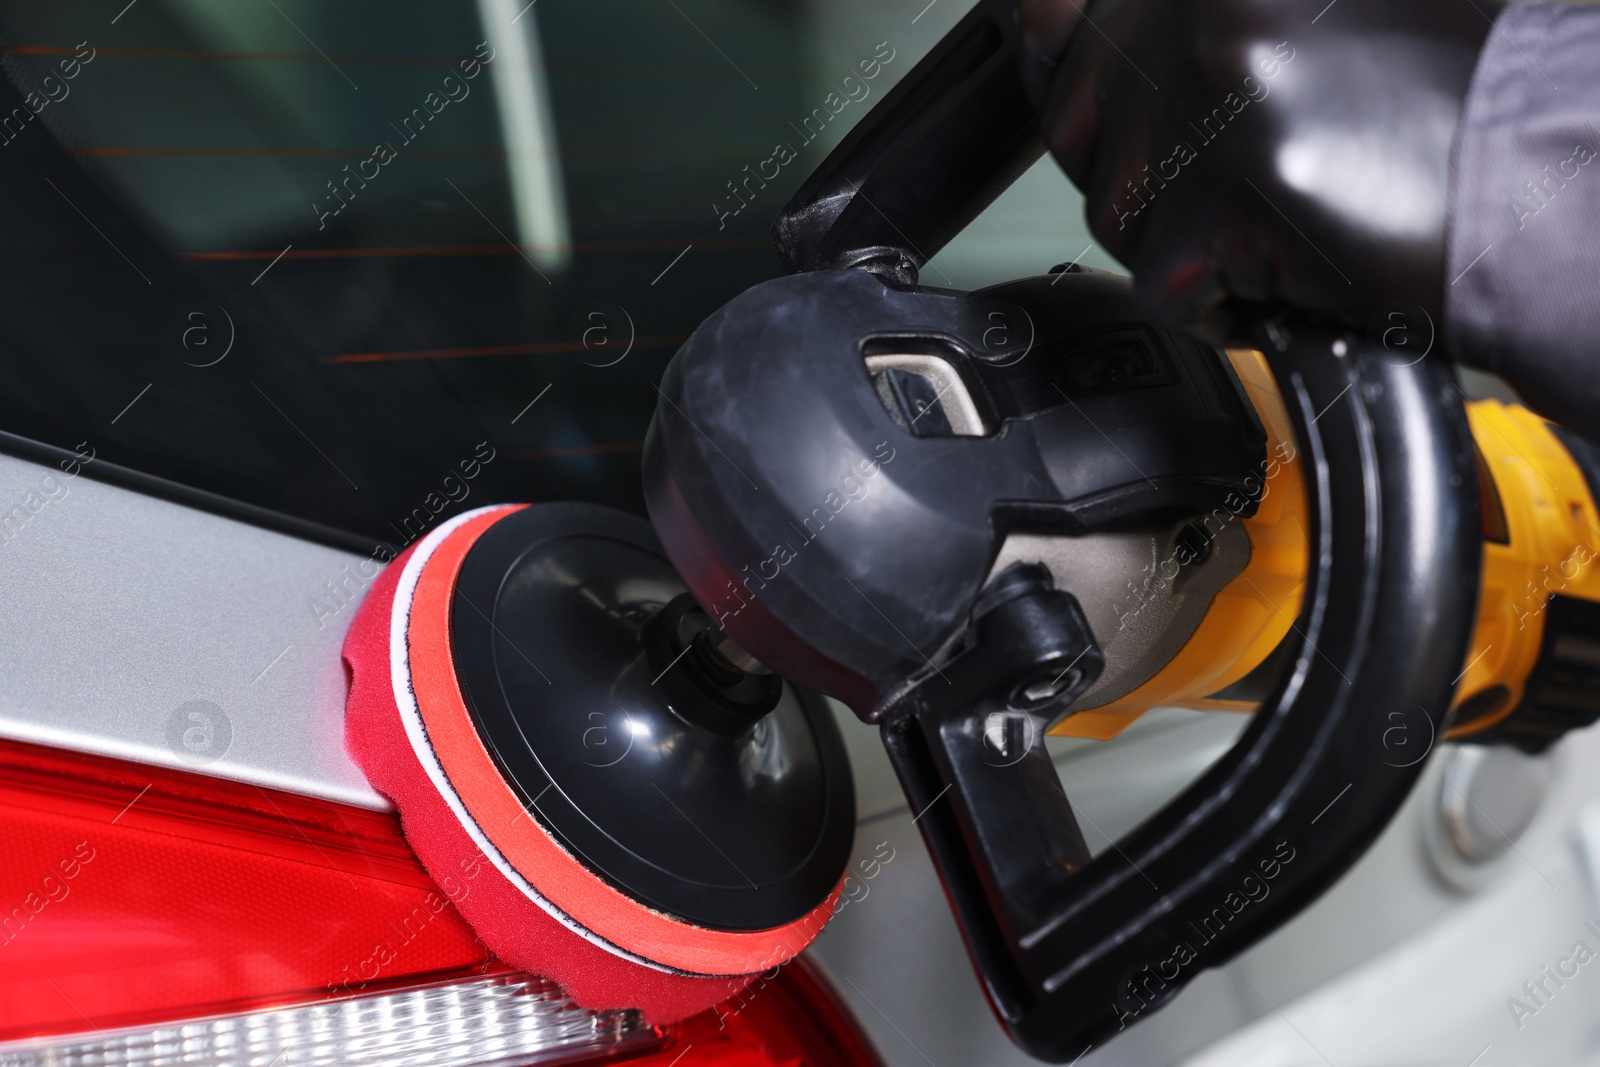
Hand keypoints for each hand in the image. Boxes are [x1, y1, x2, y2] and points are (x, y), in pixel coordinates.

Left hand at [1019, 0, 1496, 338]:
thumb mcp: (1305, 11)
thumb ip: (1187, 17)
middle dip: (1141, 172)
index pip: (1053, 13)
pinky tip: (1290, 262)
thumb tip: (1045, 19)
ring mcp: (1219, 87)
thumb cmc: (1441, 100)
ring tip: (1278, 213)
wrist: (1545, 176)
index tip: (1087, 99)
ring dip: (1182, 240)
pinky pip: (1160, 284)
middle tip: (1234, 173)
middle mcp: (1207, 2)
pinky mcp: (1232, 186)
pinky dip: (1219, 300)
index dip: (1064, 72)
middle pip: (1076, 124)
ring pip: (1113, 211)